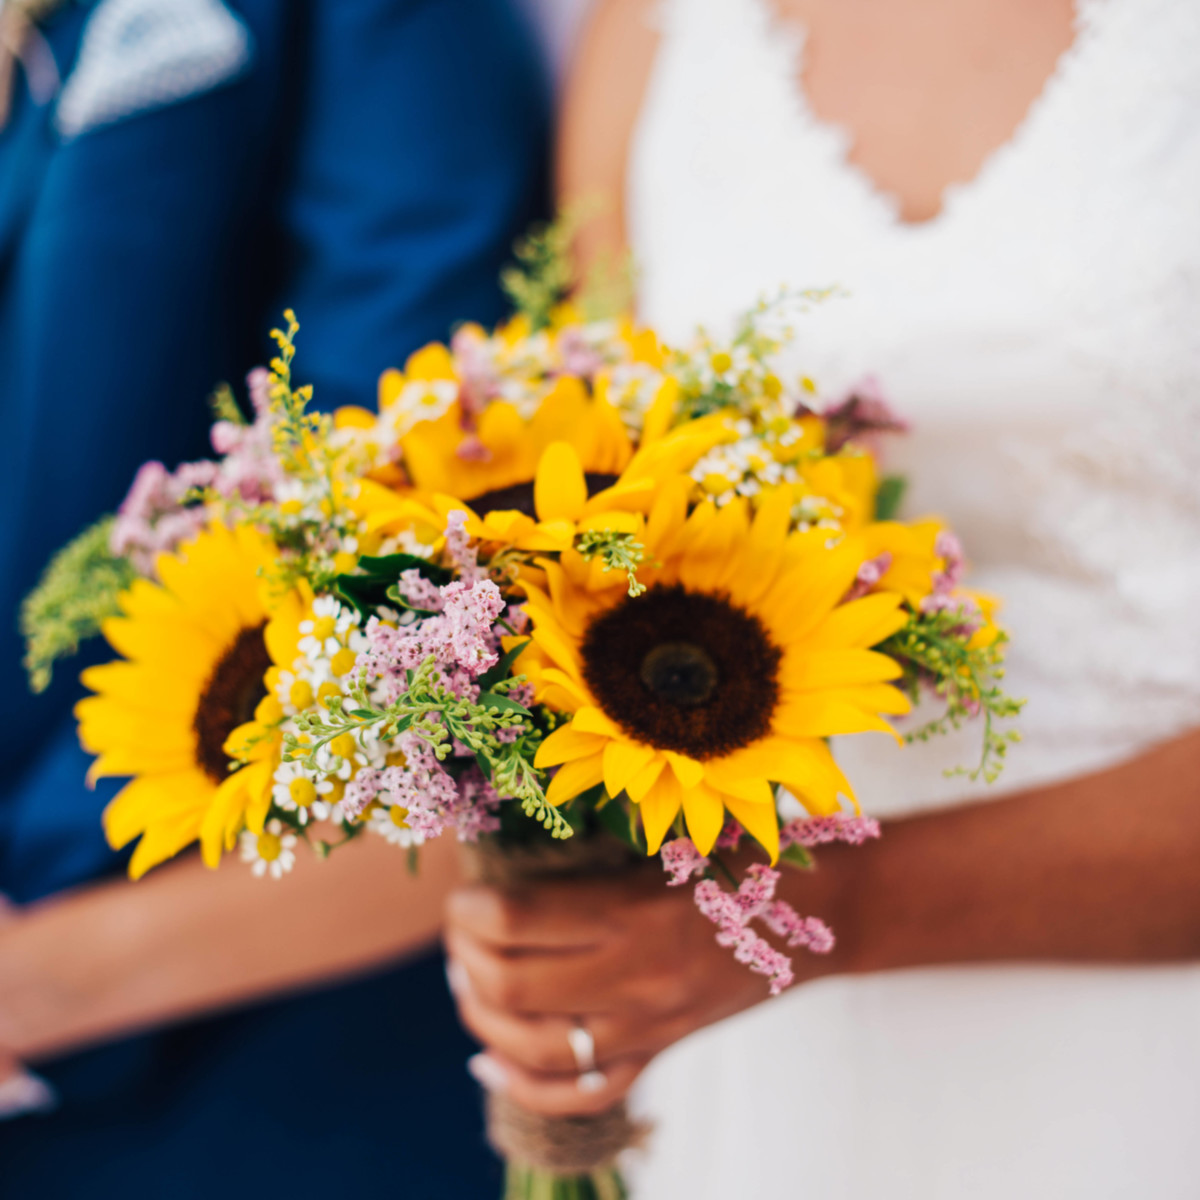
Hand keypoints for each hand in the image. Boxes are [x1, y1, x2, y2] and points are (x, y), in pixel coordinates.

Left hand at [445, 865, 811, 1117]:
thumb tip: (506, 875)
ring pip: (536, 1047)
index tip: (464, 894)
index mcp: (632, 909)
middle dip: (464, 958)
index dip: (469, 908)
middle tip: (458, 934)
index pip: (514, 919)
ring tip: (467, 982)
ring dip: (481, 1015)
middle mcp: (635, 975)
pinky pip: (585, 1092)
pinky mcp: (662, 1050)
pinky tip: (490, 1059)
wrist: (819, 914)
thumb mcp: (662, 844)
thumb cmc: (737, 858)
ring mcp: (649, 1025)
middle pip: (510, 986)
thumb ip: (591, 865)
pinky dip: (525, 1083)